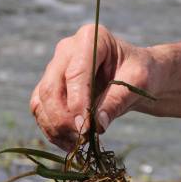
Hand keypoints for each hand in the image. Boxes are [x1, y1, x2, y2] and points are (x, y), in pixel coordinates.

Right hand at [30, 24, 154, 150]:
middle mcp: (67, 49)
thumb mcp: (138, 82)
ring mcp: (55, 67)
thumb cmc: (140, 72)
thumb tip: (98, 125)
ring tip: (79, 143)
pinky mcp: (50, 85)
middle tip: (83, 139)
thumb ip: (118, 101)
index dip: (78, 103)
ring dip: (55, 127)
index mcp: (90, 38)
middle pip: (51, 87)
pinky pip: (40, 109)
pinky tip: (71, 142)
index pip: (75, 73)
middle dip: (63, 119)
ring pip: (41, 100)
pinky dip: (51, 129)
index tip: (86, 129)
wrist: (134, 75)